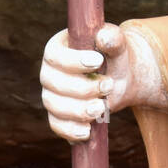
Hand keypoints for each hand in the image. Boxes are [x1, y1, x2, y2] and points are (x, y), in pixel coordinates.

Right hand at [39, 22, 167, 141]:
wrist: (118, 76)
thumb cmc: (113, 55)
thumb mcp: (116, 44)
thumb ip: (112, 38)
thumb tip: (102, 37)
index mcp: (57, 48)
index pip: (55, 55)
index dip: (73, 61)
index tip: (98, 61)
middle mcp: (49, 72)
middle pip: (55, 83)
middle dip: (83, 88)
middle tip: (109, 85)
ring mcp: (51, 95)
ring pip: (56, 106)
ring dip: (79, 110)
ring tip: (102, 107)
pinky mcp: (58, 116)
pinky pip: (57, 126)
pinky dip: (71, 130)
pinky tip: (88, 130)